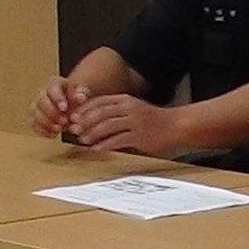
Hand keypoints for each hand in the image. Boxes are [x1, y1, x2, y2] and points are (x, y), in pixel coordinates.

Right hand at [28, 78, 90, 139]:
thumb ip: (81, 95)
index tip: (64, 108)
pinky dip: (41, 130)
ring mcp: (36, 105)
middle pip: (41, 101)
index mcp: (55, 83)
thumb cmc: (75, 97)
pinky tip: (53, 134)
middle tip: (63, 121)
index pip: (52, 88)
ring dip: (45, 122)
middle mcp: (42, 92)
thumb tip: (80, 98)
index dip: (57, 98)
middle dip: (51, 113)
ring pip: (34, 112)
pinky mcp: (34, 117)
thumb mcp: (81, 93)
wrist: (70, 104)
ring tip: (58, 129)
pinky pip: (32, 123)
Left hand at [62, 93, 184, 155]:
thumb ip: (115, 110)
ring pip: (108, 126)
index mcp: (126, 100)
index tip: (73, 116)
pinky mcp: (140, 137)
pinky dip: (105, 145)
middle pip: (102, 113)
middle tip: (73, 129)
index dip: (85, 109)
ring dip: (93, 133)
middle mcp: (130, 108)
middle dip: (85, 121)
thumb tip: (92, 118)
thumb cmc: (152, 119)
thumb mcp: (133, 108)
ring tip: (82, 140)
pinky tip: (96, 149)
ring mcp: (135, 122)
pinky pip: (118, 140)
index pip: (100, 101)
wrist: (175, 125)